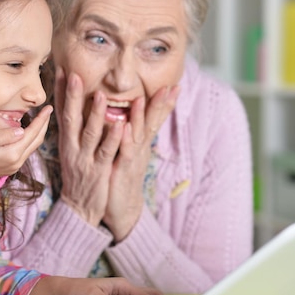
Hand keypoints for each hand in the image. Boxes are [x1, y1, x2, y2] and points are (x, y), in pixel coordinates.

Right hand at [0, 105, 52, 206]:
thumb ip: (2, 134)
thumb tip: (21, 130)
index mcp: (12, 153)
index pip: (32, 133)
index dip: (42, 119)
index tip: (48, 108)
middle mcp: (17, 161)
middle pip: (37, 141)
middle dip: (44, 125)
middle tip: (48, 111)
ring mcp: (15, 166)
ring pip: (33, 147)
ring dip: (38, 132)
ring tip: (41, 119)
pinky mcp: (11, 167)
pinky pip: (26, 151)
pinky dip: (30, 139)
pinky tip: (28, 131)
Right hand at [54, 68, 122, 225]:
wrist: (79, 208)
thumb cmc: (78, 177)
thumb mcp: (71, 151)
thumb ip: (73, 131)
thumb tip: (71, 108)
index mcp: (67, 142)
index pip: (62, 112)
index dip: (61, 92)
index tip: (61, 70)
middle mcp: (73, 148)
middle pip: (71, 119)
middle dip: (72, 96)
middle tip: (74, 75)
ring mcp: (85, 159)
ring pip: (90, 134)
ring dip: (95, 114)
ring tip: (100, 94)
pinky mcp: (99, 171)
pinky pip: (107, 153)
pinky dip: (113, 139)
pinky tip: (121, 126)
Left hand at [104, 85, 178, 239]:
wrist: (121, 210)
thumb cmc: (121, 178)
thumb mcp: (128, 153)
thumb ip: (130, 134)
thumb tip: (130, 115)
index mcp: (140, 143)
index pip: (155, 119)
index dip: (164, 103)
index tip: (173, 84)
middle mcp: (140, 149)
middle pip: (153, 123)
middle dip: (161, 105)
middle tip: (170, 86)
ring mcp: (133, 159)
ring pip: (139, 134)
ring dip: (141, 117)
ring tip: (142, 99)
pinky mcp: (123, 171)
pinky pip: (125, 153)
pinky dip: (125, 139)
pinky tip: (124, 127)